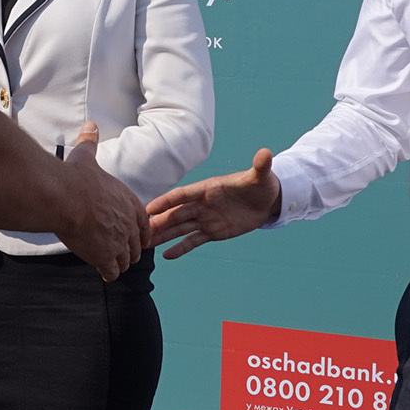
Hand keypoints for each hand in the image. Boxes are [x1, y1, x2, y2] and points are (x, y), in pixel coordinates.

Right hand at [54, 123, 147, 280]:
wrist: (64, 198)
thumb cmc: (76, 178)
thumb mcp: (87, 158)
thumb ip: (90, 144)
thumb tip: (89, 126)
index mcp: (129, 202)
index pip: (143, 222)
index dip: (140, 231)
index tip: (137, 237)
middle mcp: (128, 223)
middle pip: (137, 244)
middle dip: (131, 250)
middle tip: (124, 255)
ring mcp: (118, 242)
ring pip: (126, 259)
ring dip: (120, 263)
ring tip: (113, 266)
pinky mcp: (105, 257)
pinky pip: (112, 271)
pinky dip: (109, 273)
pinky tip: (103, 273)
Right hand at [145, 148, 282, 259]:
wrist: (268, 201)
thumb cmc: (262, 185)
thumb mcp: (261, 176)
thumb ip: (260, 166)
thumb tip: (266, 153)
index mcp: (209, 189)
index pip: (183, 195)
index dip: (166, 201)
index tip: (149, 208)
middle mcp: (203, 204)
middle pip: (177, 213)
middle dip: (159, 222)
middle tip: (141, 230)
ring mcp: (206, 219)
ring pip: (181, 228)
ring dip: (164, 235)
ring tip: (147, 244)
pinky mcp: (213, 232)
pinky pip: (193, 241)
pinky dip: (180, 248)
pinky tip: (166, 255)